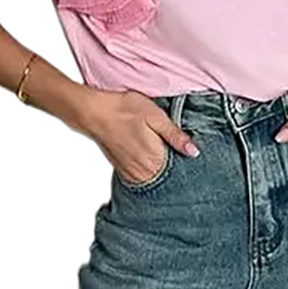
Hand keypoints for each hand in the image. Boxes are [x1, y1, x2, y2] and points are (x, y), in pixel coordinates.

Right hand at [76, 89, 200, 183]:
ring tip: (160, 152)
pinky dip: (148, 171)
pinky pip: (142, 178)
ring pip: (155, 179)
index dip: (186, 162)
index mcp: (156, 159)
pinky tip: (149, 157)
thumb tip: (194, 152)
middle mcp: (143, 172)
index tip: (191, 155)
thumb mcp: (156, 116)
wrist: (93, 112)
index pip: (180, 170)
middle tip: (175, 150)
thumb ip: (175, 136)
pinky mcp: (123, 171)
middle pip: (168, 177)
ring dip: (161, 170)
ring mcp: (131, 174)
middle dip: (175, 168)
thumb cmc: (124, 109)